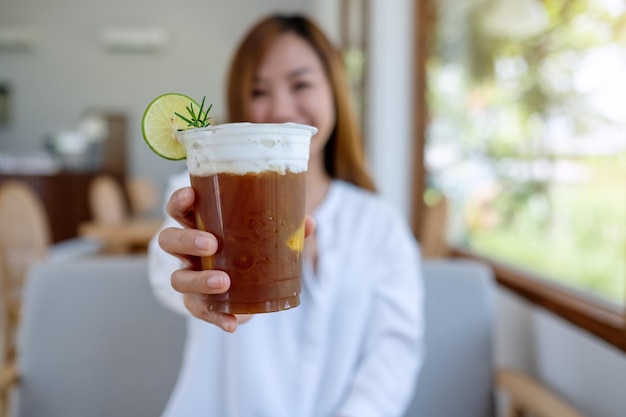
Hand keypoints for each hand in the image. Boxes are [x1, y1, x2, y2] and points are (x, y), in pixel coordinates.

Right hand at [158, 186, 314, 332]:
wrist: (247, 290)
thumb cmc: (250, 251)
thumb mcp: (266, 237)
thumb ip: (285, 229)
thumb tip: (308, 223)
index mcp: (200, 226)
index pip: (178, 209)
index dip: (179, 201)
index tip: (191, 195)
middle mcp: (187, 251)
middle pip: (169, 240)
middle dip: (187, 240)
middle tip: (211, 244)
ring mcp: (190, 278)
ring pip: (178, 279)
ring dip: (199, 280)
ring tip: (224, 282)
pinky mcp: (198, 304)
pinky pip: (200, 311)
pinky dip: (216, 317)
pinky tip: (232, 323)